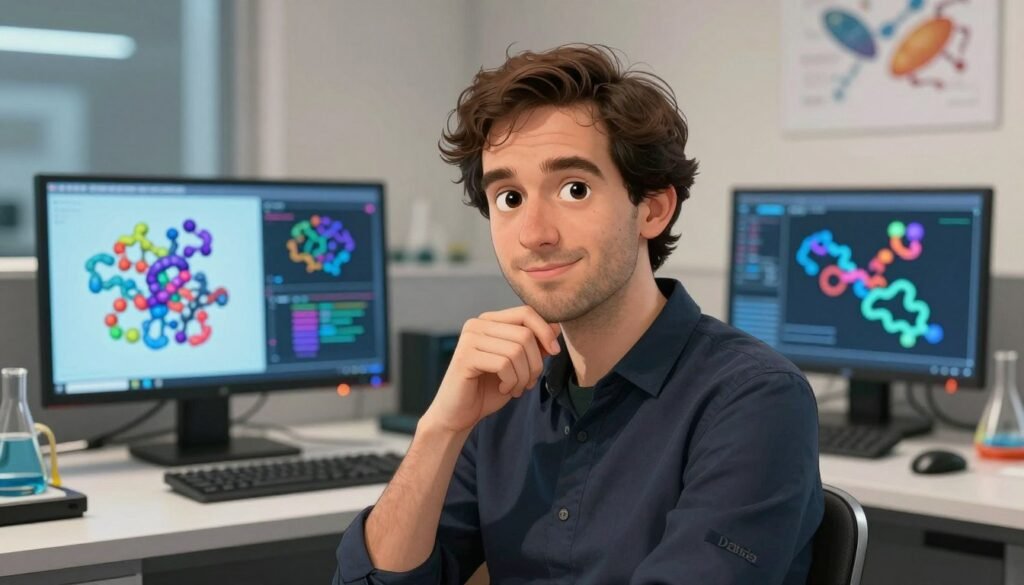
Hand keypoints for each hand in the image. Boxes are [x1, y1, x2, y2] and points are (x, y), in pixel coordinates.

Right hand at [420, 306, 560, 434]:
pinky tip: (503, 388)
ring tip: (517, 388)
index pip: (526, 312)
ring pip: (516, 350)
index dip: (545, 331)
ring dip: (524, 376)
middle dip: (536, 362)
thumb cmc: (489, 388)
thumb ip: (533, 345)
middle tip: (530, 382)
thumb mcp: (519, 364)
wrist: (459, 414)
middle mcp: (477, 324)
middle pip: (525, 334)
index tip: (554, 352)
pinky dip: (511, 381)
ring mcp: (469, 339)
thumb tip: (556, 326)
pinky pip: (504, 364)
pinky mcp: (465, 357)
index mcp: (489, 320)